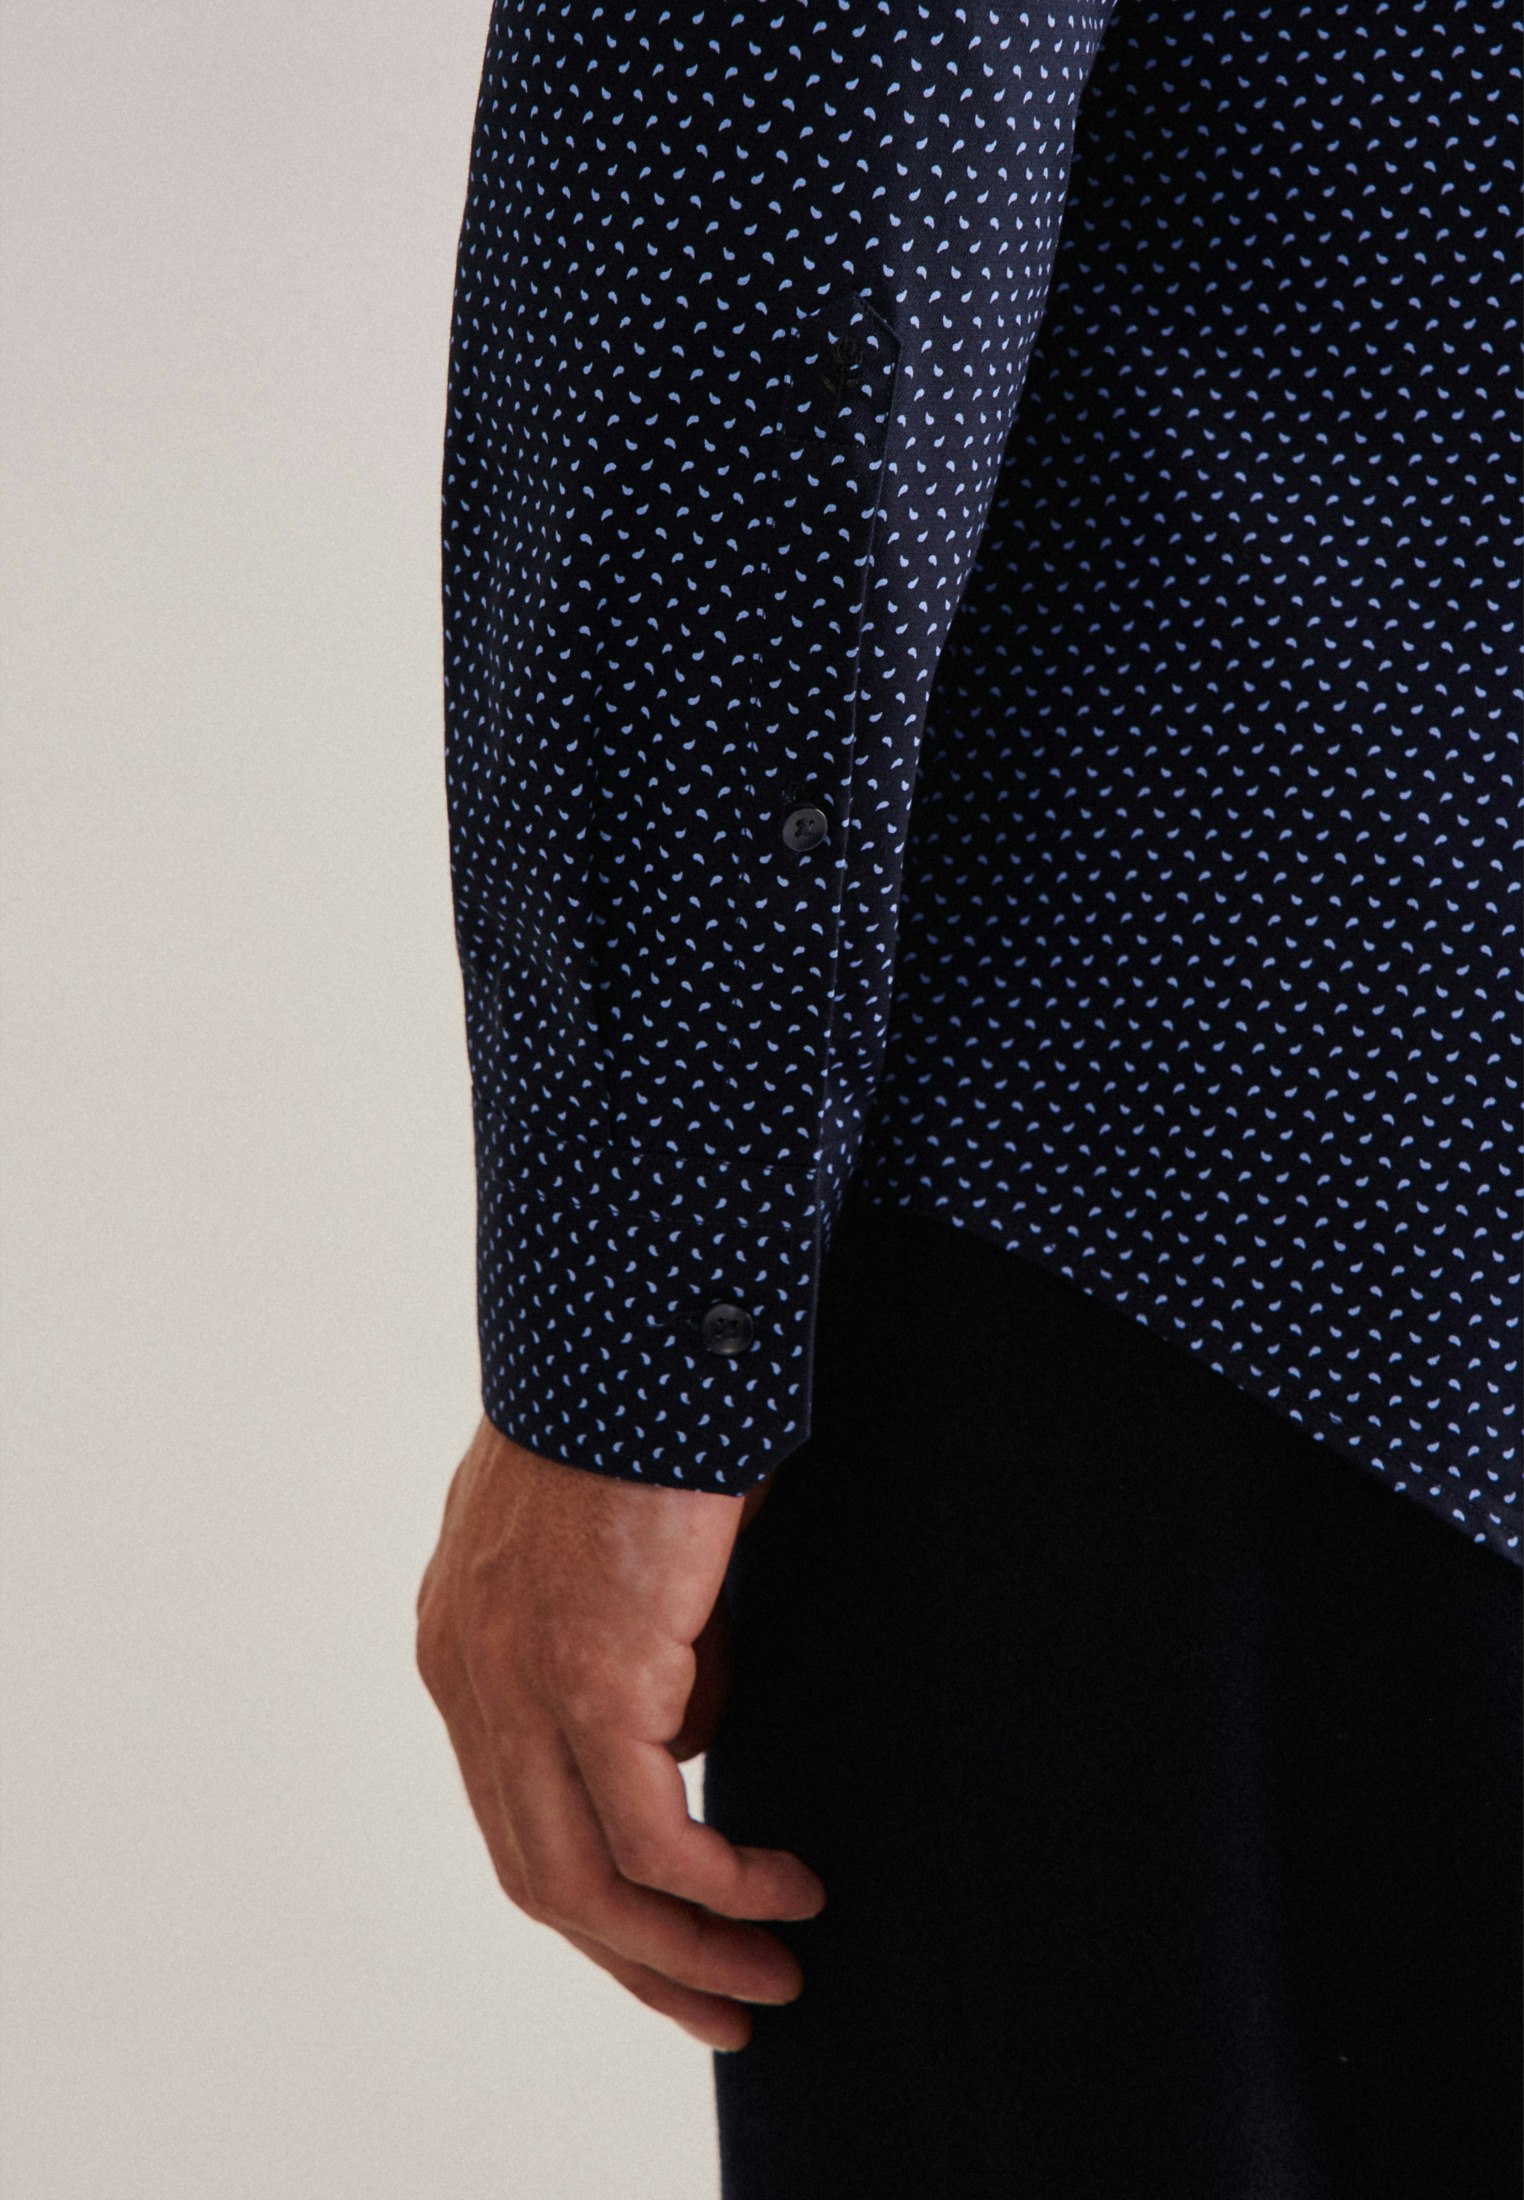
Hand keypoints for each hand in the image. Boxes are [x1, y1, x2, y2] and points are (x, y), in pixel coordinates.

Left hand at [415, 1414, 821, 2050]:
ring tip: (772, 1978)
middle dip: (636, 1959)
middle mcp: (468, 1671)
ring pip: (581, 1880)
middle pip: (537, 1873)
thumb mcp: (624, 1547)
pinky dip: (721, 1882)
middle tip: (725, 2008)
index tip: (674, 1944)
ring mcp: (516, 1677)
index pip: (515, 1814)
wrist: (645, 1324)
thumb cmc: (650, 1412)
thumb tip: (688, 1722)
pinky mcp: (586, 1673)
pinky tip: (785, 1889)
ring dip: (683, 1950)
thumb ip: (637, 1641)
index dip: (597, 1900)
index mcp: (464, 1641)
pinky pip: (652, 1833)